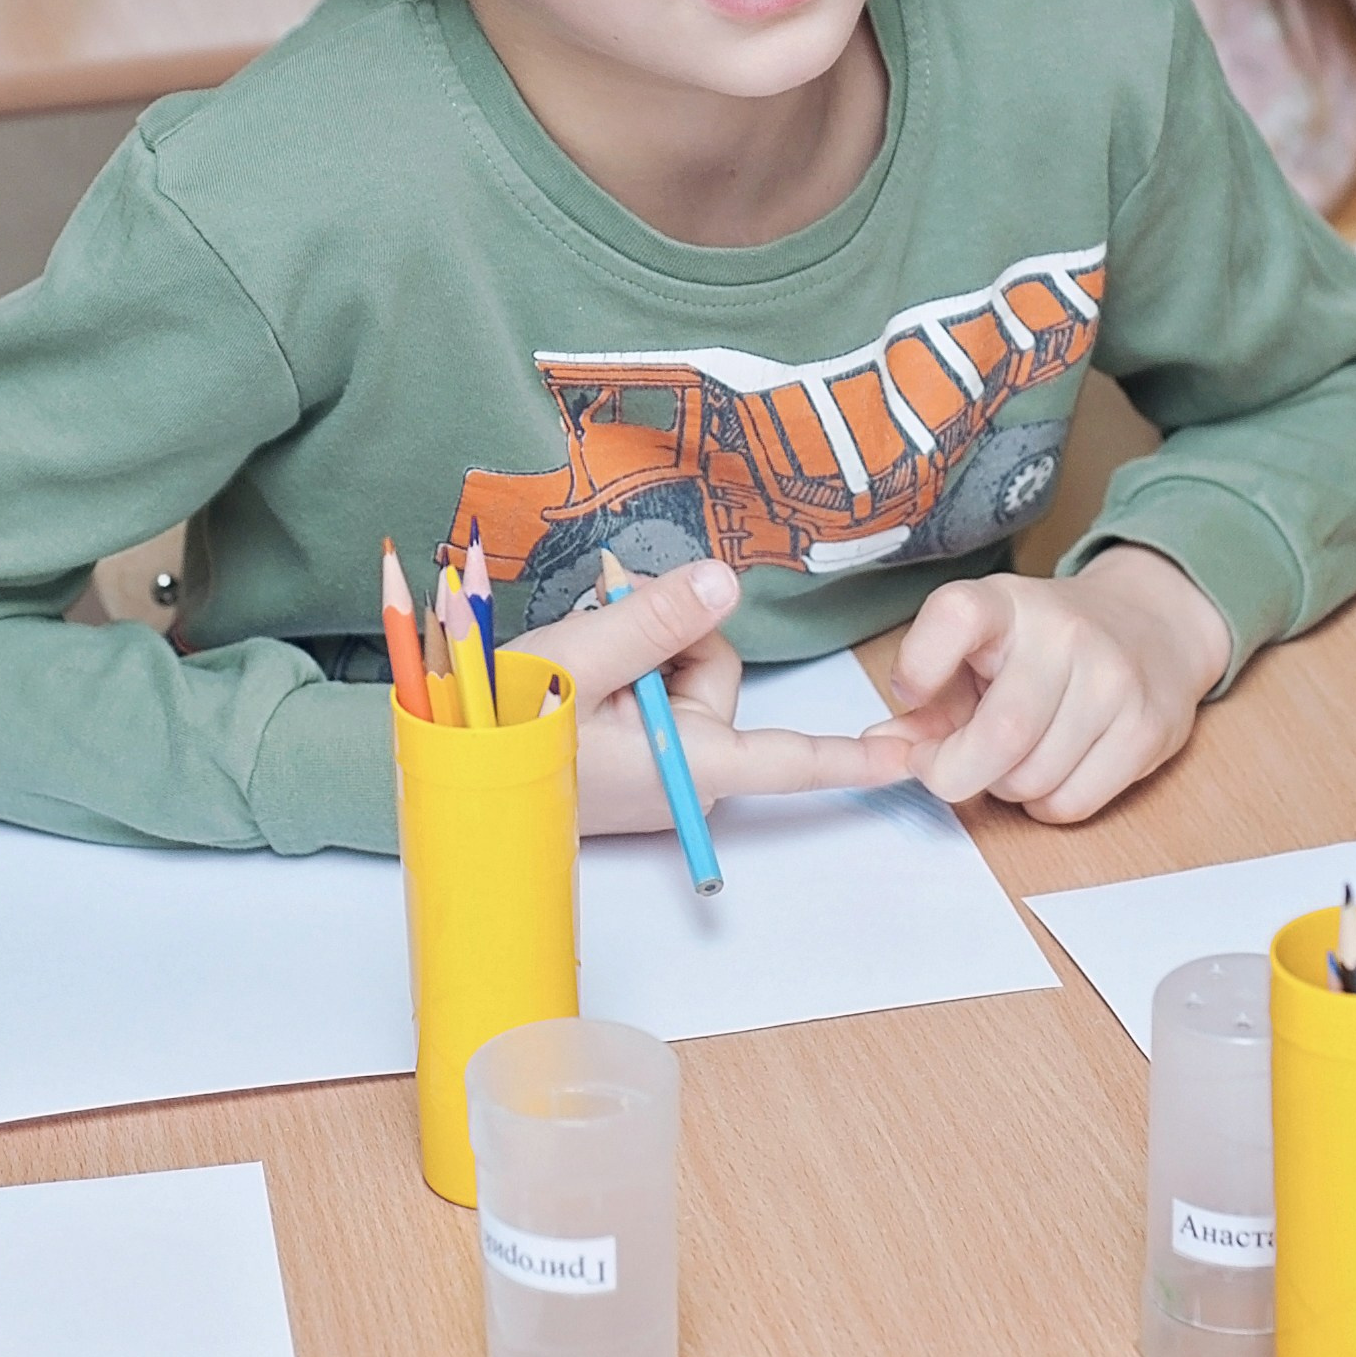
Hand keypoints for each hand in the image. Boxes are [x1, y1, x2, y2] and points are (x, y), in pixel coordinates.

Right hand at [521, 558, 908, 836]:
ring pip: (683, 679)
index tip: (913, 759)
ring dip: (640, 651)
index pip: (790, 759)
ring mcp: (656, 771)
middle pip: (717, 677)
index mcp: (687, 766)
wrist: (442, 769)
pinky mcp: (631, 763)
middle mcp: (684, 775)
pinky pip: (654, 695)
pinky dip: (624, 670)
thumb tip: (723, 581)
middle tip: (599, 631)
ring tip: (577, 656)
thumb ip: (652, 620)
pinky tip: (577, 669)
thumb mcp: (575, 660)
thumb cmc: (502, 729)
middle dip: (668, 640)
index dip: (854, 757)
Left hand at [861, 546, 1229, 821]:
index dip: (920, 665)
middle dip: (955, 772)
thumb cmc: (1040, 649)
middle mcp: (1064, 632)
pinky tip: (1054, 767)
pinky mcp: (1148, 727)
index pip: (955, 615)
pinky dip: (1046, 805)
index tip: (912, 691)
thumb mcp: (975, 653)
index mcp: (1006, 603)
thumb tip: (876, 752)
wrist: (1151, 625)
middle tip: (950, 764)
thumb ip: (923, 706)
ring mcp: (1114, 680)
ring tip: (1017, 754)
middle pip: (998, 737)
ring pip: (1032, 781)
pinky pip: (1072, 804)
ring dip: (1006, 788)